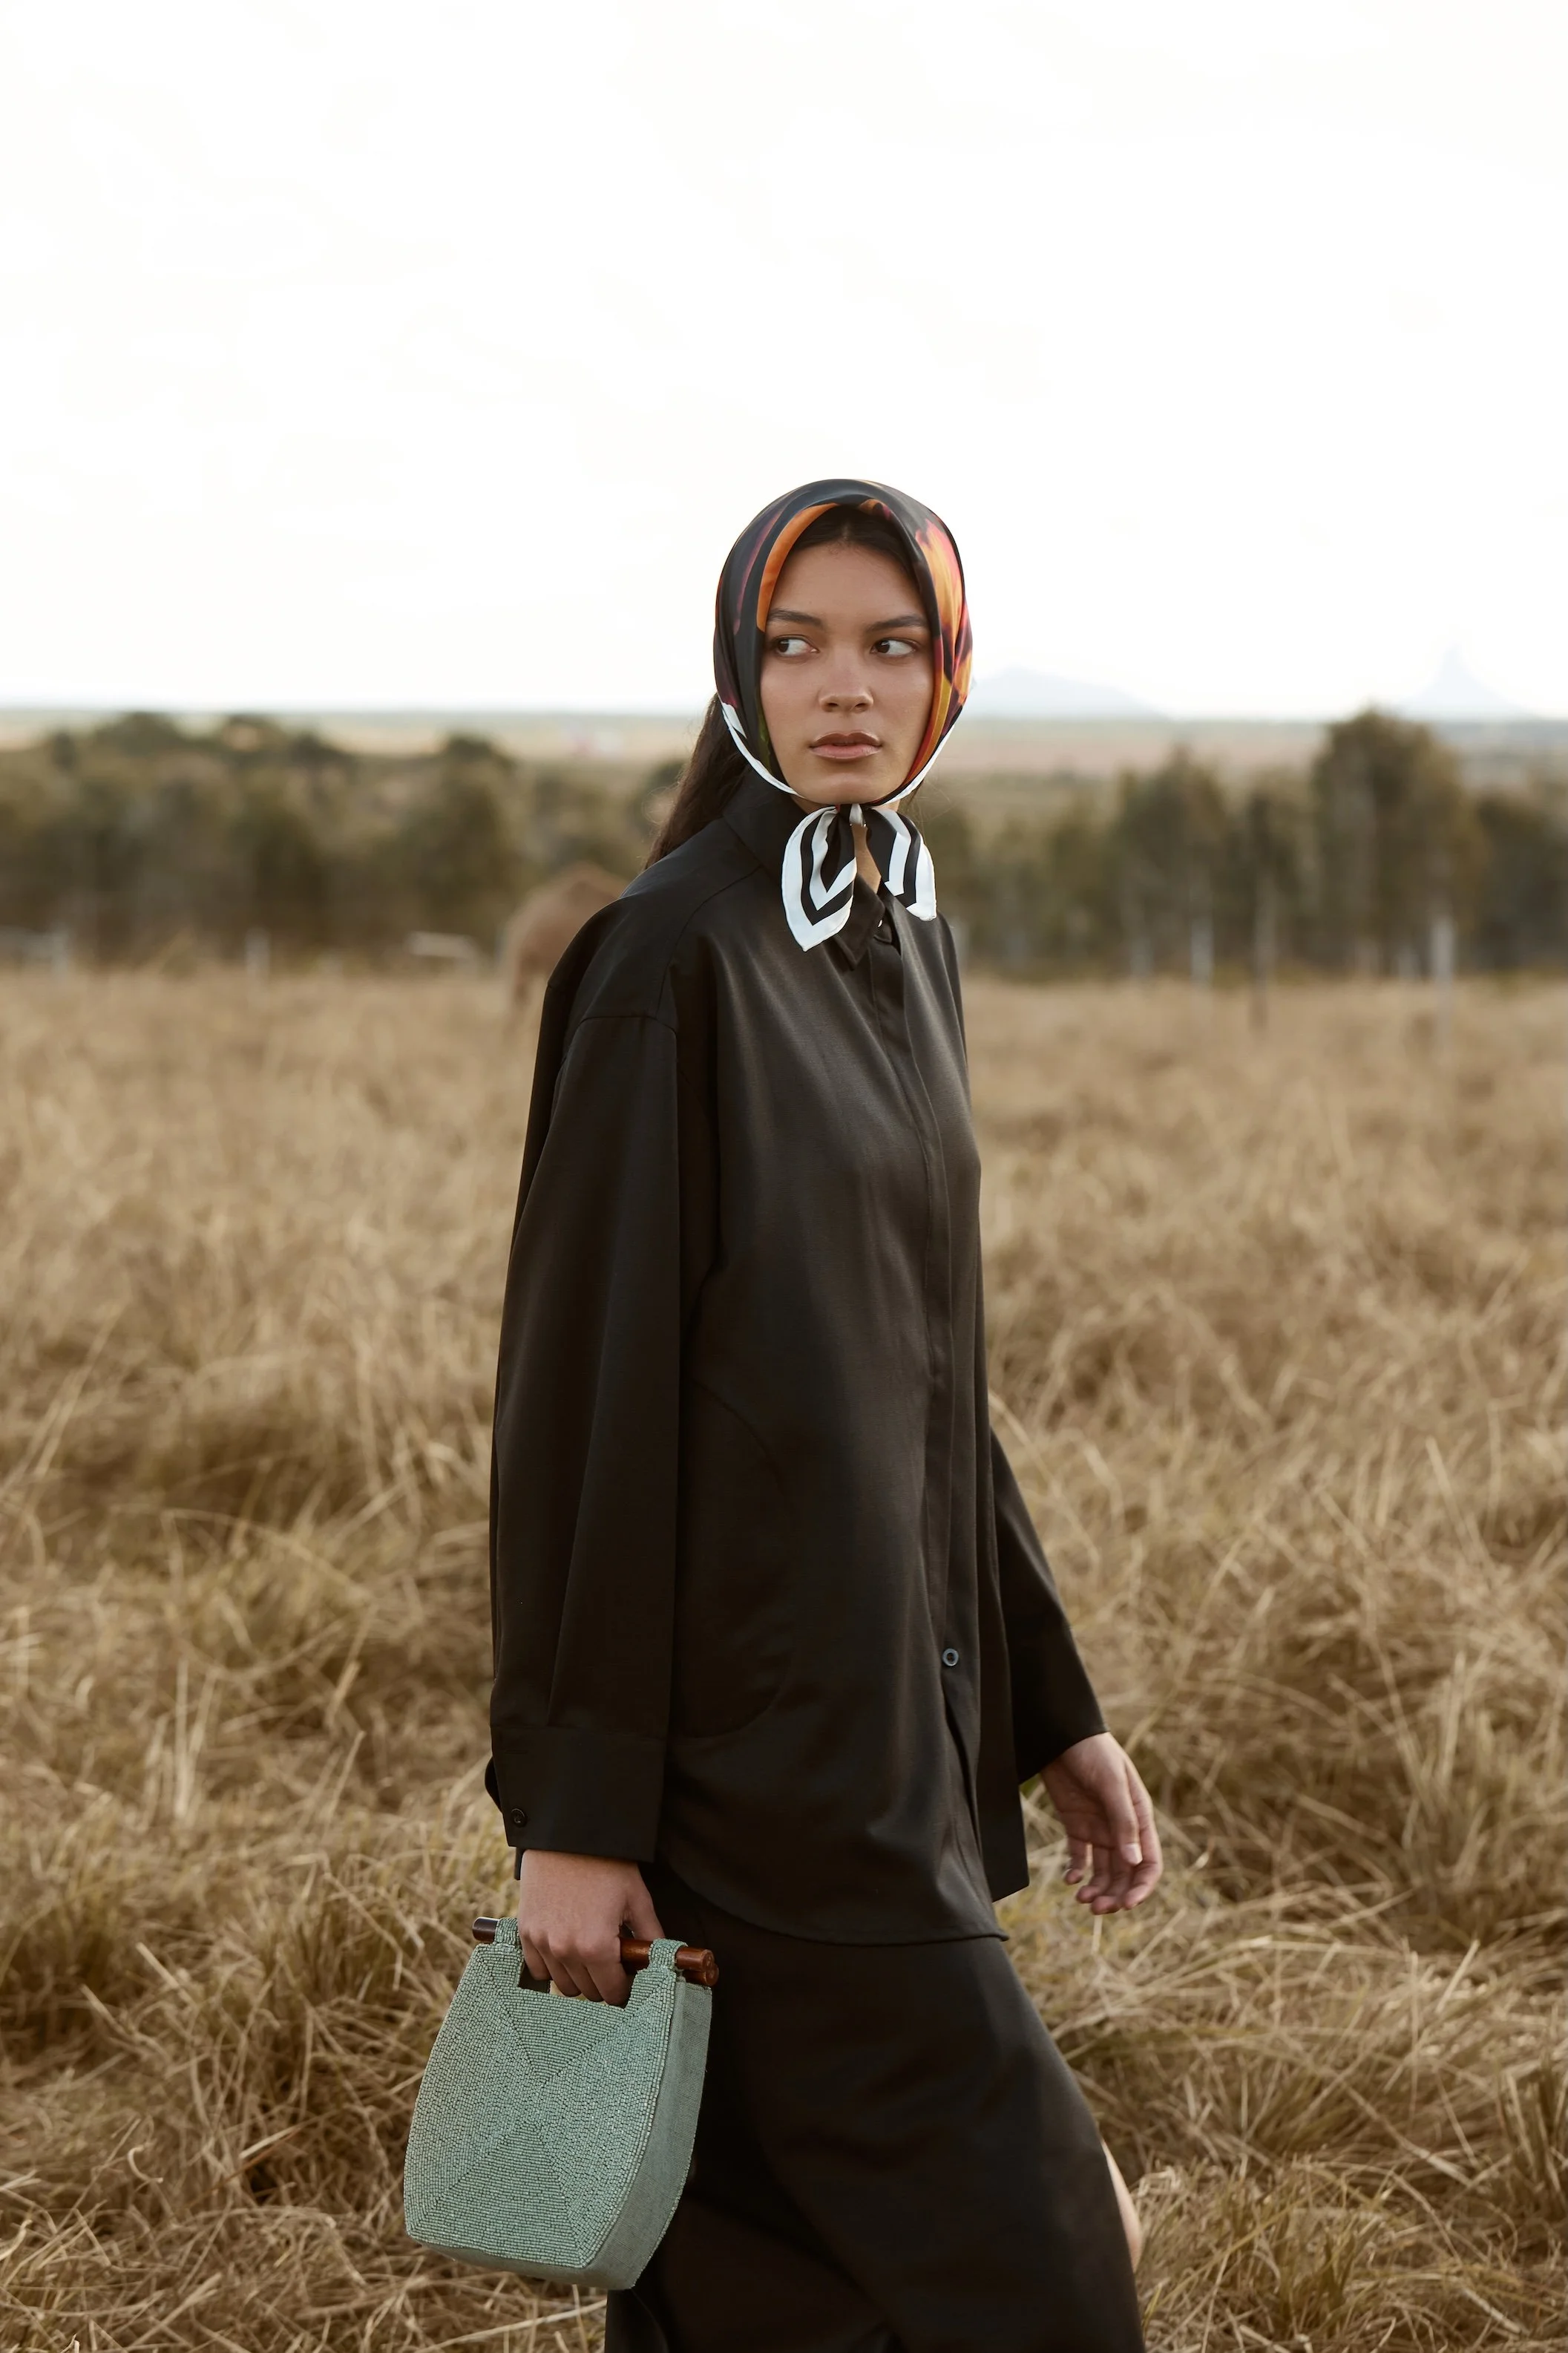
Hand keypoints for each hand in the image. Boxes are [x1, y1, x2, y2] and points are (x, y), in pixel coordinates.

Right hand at [515, 1850, 664, 2004]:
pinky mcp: (526, 1933)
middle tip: (612, 1959)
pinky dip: (552, 1966)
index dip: (625, 1986)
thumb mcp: (637, 1899)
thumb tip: (662, 1963)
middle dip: (604, 1981)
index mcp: (597, 1947)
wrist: (568, 1835)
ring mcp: (542, 1943)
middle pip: (589, 1992)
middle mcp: (566, 1951)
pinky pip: (538, 1970)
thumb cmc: (607, 1865)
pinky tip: (565, 1948)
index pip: (613, 1994)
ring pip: (563, 1985)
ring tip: (589, 1951)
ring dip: (579, 1976)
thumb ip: (651, 1937)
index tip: (628, 1973)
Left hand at [1042, 1733, 1161, 1913]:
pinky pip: (1080, 1857)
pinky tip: (1070, 1879)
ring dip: (1096, 1888)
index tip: (1127, 1905)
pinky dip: (1076, 1872)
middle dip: (1115, 1895)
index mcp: (1139, 1818)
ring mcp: (1099, 1828)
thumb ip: (1123, 1821)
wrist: (1060, 1734)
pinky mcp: (1076, 1826)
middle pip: (1125, 1873)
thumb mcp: (1111, 1783)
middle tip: (1096, 1908)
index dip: (1141, 1887)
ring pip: (1103, 1871)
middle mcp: (1121, 1828)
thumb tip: (1134, 1862)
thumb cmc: (1093, 1752)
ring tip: (1081, 1898)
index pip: (1149, 1863)